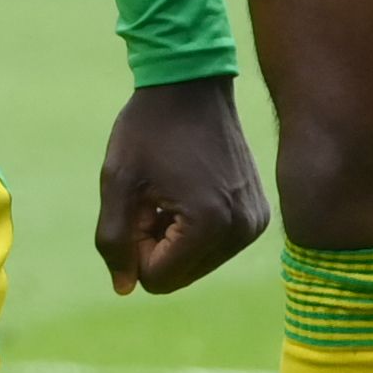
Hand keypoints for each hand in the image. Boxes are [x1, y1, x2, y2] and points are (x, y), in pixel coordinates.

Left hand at [92, 77, 266, 295]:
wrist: (192, 84)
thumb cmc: (148, 129)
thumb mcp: (117, 182)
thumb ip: (113, 241)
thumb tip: (124, 288)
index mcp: (209, 225)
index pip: (157, 278)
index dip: (134, 244)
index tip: (139, 200)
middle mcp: (242, 230)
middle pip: (179, 277)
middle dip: (155, 244)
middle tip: (153, 196)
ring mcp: (255, 224)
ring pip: (195, 265)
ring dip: (173, 238)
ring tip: (171, 191)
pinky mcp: (259, 215)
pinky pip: (215, 247)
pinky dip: (194, 230)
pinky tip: (191, 189)